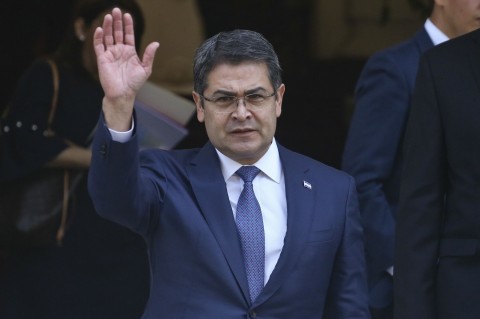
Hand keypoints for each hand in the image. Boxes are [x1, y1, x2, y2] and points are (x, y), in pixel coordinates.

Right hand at [94, 7, 158, 129]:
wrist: (123, 94)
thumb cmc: (134, 83)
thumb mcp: (145, 69)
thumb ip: (149, 55)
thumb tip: (156, 43)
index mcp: (130, 52)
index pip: (128, 35)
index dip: (128, 25)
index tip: (127, 15)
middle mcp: (119, 51)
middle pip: (117, 32)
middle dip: (117, 22)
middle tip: (116, 10)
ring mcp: (110, 54)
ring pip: (107, 36)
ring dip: (107, 26)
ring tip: (108, 16)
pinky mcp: (102, 59)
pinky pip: (99, 46)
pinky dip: (98, 37)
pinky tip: (100, 29)